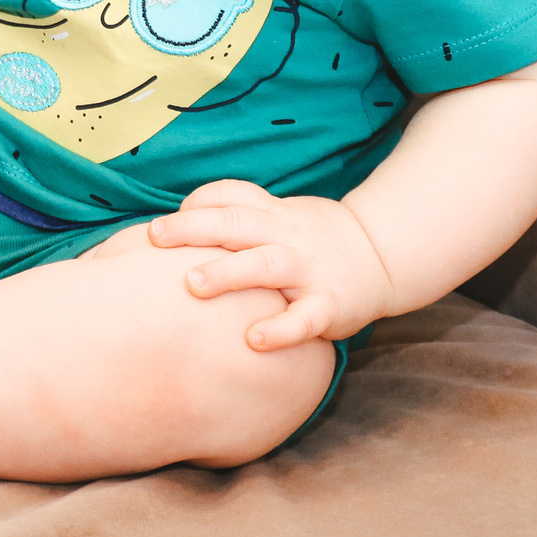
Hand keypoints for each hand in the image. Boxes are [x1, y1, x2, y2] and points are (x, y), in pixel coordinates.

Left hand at [146, 181, 392, 350]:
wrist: (382, 256)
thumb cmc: (312, 237)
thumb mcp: (280, 214)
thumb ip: (237, 213)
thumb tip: (177, 222)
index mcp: (272, 214)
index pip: (230, 196)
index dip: (196, 204)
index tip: (162, 226)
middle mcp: (286, 236)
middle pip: (236, 223)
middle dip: (193, 228)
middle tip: (155, 237)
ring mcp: (308, 269)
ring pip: (265, 264)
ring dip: (228, 272)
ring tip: (192, 285)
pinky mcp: (330, 305)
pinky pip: (305, 317)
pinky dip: (281, 329)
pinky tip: (253, 340)